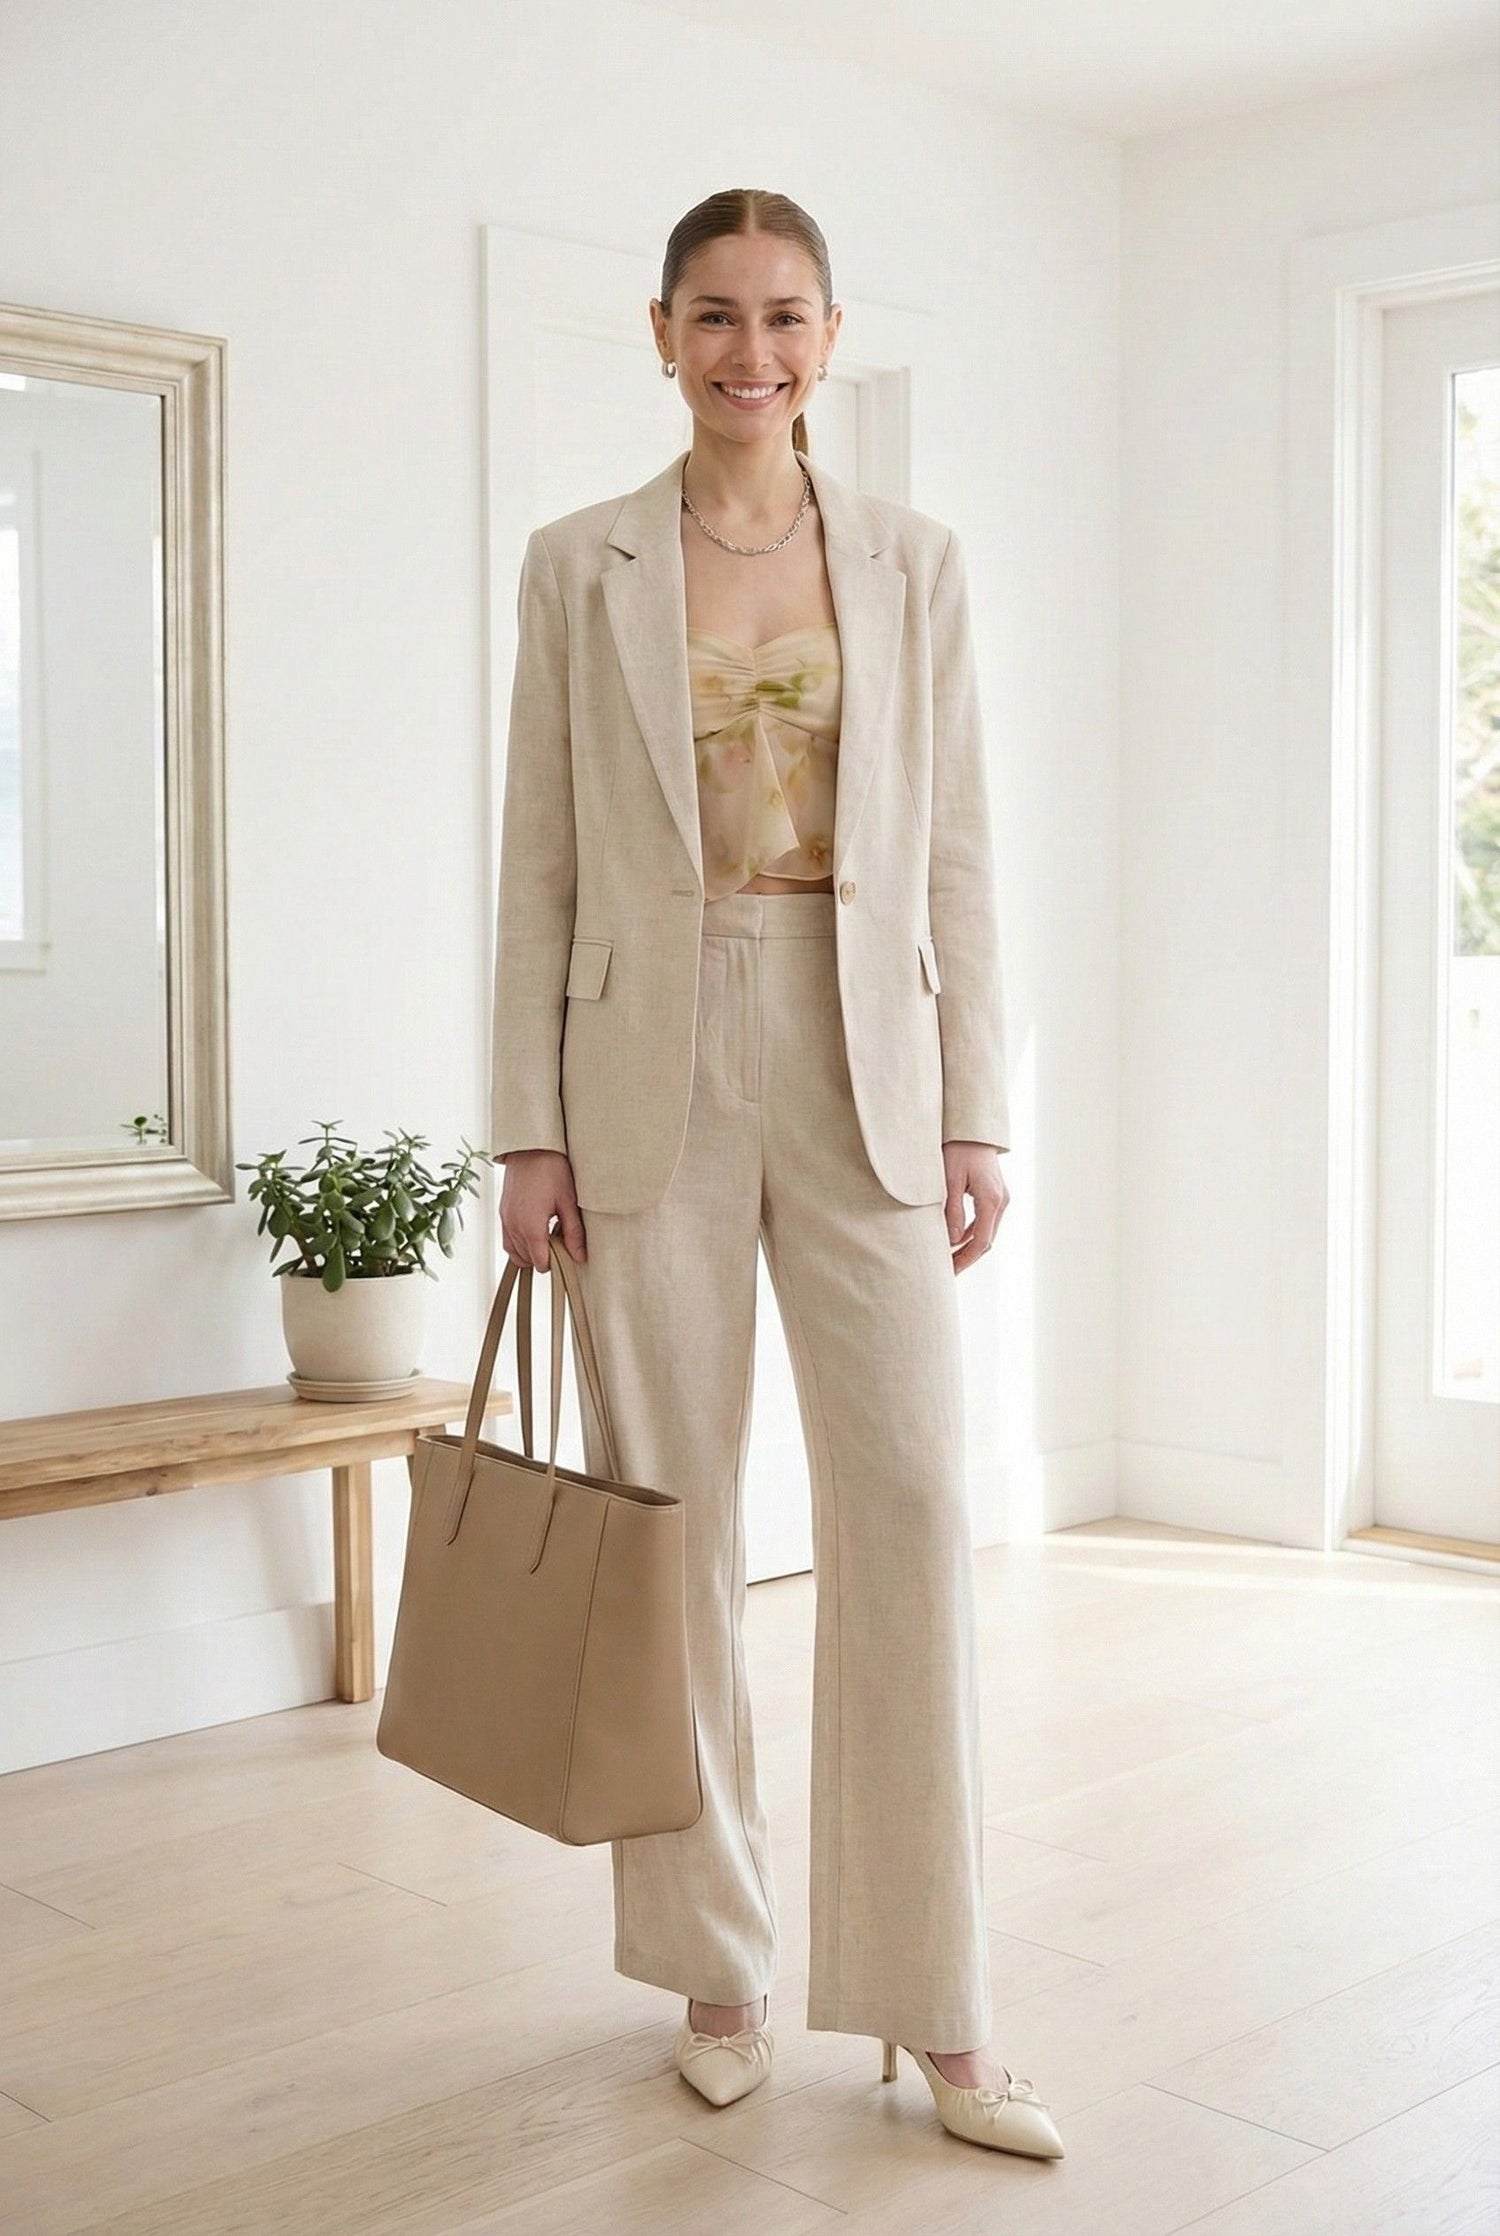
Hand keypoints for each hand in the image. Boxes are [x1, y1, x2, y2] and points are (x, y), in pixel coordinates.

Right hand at [498, 1148, 587, 1270]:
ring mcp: (505, 1218)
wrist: (530, 1147)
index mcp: (530, 1226)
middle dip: (543, 1257)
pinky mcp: (502, 1211)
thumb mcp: (568, 1201)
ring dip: (530, 1252)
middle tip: (560, 1242)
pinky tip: (535, 1230)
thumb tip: (579, 1256)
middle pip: (526, 1260)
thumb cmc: (551, 1169)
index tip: (567, 1252)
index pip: (540, 1262)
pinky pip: (507, 1238)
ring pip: (513, 1252)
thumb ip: (573, 1232)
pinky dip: (519, 1242)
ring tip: (548, 1237)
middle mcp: (513, 1225)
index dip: (556, 1262)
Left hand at [942, 1141, 1007, 1272]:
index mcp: (991, 1200)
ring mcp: (1000, 1198)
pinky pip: (985, 1221)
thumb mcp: (949, 1181)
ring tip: (948, 1259)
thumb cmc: (958, 1150)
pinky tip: (955, 1240)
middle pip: (986, 1240)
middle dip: (967, 1258)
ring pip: (986, 1232)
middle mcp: (1001, 1202)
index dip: (965, 1259)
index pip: (980, 1241)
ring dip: (969, 1247)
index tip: (949, 1272)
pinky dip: (971, 1234)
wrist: (973, 1130)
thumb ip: (952, 1211)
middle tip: (946, 1271)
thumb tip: (953, 1241)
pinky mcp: (995, 1195)